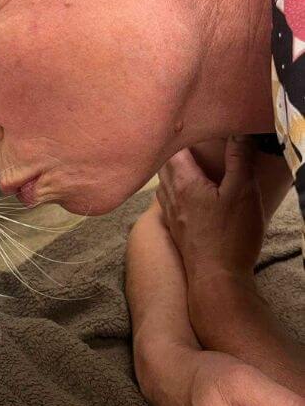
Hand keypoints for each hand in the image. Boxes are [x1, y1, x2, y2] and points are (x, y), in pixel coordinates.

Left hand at [157, 136, 265, 282]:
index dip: (181, 135)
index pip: (174, 150)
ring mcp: (170, 215)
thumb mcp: (242, 191)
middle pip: (164, 166)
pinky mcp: (175, 231)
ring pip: (163, 184)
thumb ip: (239, 160)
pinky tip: (185, 195)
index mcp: (184, 183)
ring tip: (187, 164)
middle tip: (189, 142)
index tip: (192, 125)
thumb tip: (238, 132)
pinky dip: (173, 191)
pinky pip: (167, 202)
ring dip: (172, 171)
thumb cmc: (230, 236)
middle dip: (174, 151)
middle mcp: (171, 197)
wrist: (216, 279)